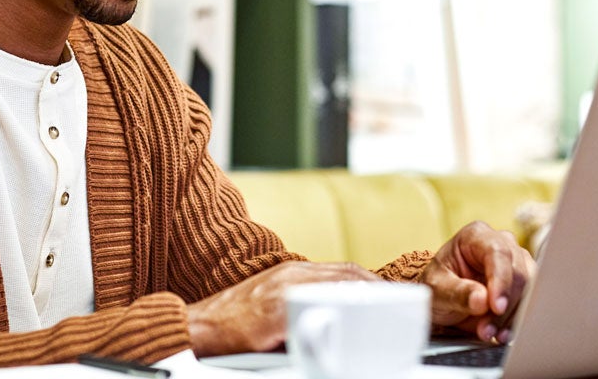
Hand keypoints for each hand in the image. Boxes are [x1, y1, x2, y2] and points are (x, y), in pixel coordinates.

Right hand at [186, 260, 379, 356]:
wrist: (196, 327)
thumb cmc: (233, 321)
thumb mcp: (272, 301)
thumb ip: (300, 300)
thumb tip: (333, 316)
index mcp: (291, 273)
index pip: (342, 270)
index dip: (369, 280)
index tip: (390, 292)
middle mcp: (290, 276)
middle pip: (346, 274)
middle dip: (375, 286)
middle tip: (401, 301)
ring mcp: (283, 292)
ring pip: (336, 284)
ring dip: (364, 295)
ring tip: (388, 310)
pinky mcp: (275, 312)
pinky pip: (314, 307)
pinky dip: (338, 310)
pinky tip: (354, 321)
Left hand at [420, 221, 534, 342]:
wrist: (444, 297)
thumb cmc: (439, 284)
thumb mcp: (437, 289)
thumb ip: (457, 292)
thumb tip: (482, 300)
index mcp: (476, 235)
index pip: (498, 252)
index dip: (501, 280)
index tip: (496, 306)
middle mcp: (501, 243)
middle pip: (517, 272)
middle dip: (504, 306)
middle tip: (486, 329)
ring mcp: (516, 261)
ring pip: (528, 288)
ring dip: (511, 316)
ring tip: (489, 333)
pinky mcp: (524, 282)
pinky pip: (529, 301)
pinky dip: (517, 320)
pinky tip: (502, 333)